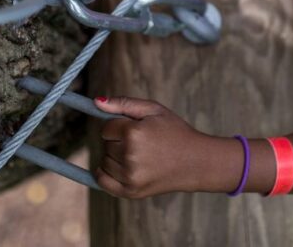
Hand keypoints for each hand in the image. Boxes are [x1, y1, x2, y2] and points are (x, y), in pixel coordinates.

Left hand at [93, 96, 220, 197]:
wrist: (197, 162)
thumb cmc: (176, 132)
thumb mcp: (154, 110)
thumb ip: (124, 103)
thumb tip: (96, 101)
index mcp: (133, 133)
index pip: (106, 128)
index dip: (119, 126)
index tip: (134, 128)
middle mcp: (129, 155)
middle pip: (105, 145)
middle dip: (118, 141)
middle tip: (140, 142)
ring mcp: (129, 176)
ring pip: (104, 162)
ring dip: (114, 157)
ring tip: (138, 155)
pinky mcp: (130, 191)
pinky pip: (103, 181)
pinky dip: (105, 173)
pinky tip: (119, 167)